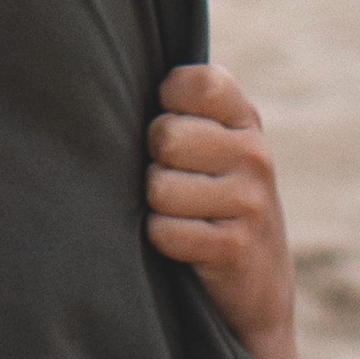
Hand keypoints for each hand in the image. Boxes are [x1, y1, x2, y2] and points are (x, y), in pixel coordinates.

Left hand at [146, 60, 303, 358]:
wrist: (257, 287)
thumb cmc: (212, 199)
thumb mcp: (215, 144)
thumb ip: (184, 106)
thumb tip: (102, 71)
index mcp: (245, 118)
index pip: (192, 81)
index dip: (166, 103)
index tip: (172, 125)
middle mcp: (255, 154)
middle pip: (164, 136)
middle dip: (155, 162)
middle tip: (174, 182)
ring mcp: (250, 201)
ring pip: (159, 187)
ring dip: (156, 207)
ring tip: (181, 215)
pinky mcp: (234, 247)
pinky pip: (163, 231)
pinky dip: (162, 241)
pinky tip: (185, 245)